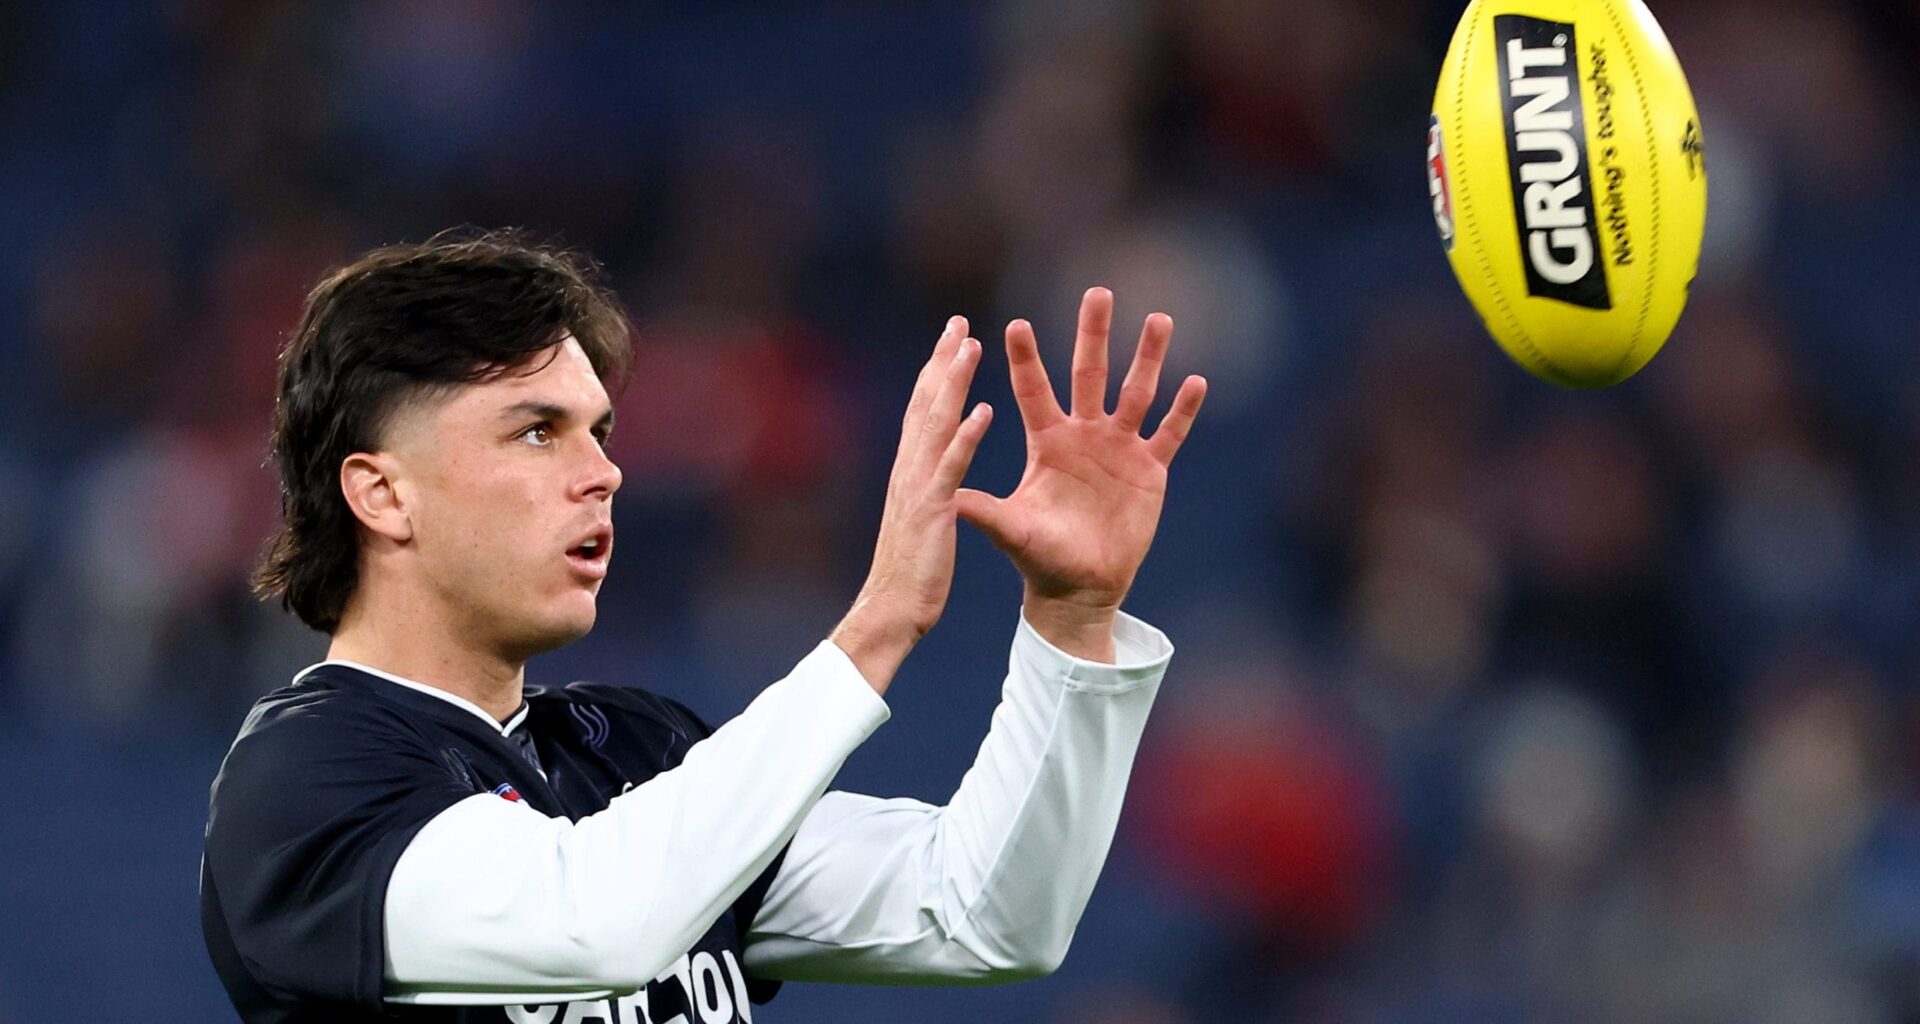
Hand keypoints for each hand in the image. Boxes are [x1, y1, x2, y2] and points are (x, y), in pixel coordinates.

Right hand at [832, 316, 991, 693]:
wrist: (891, 611)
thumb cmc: (910, 573)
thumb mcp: (919, 520)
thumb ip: (924, 490)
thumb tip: (929, 473)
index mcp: (910, 471)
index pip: (923, 411)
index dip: (936, 374)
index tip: (952, 340)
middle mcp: (909, 469)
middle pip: (925, 404)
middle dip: (942, 361)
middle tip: (959, 323)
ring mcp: (918, 486)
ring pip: (935, 423)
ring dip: (952, 383)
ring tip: (970, 346)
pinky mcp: (931, 509)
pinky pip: (951, 466)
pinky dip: (965, 436)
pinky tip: (983, 409)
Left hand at [955, 288, 1206, 637]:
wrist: (1081, 586)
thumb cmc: (1040, 557)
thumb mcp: (1012, 531)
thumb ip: (985, 512)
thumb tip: (947, 496)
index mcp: (1047, 442)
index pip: (1033, 390)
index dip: (1025, 359)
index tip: (1015, 324)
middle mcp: (1084, 434)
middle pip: (1090, 373)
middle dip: (1093, 334)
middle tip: (1097, 291)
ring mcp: (1119, 448)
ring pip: (1137, 393)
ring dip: (1148, 357)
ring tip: (1159, 319)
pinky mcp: (1150, 470)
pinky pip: (1169, 434)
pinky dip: (1182, 410)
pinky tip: (1196, 381)